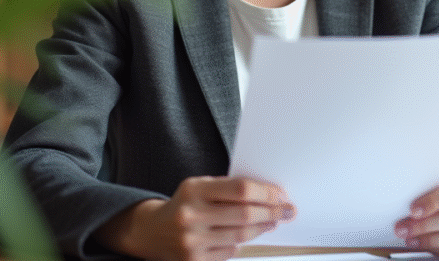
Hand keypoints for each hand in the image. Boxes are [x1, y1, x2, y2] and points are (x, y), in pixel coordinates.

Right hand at [95, 176, 295, 260]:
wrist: (152, 232)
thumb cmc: (185, 204)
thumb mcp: (199, 187)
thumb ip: (228, 188)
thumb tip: (268, 194)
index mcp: (193, 191)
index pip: (240, 190)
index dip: (265, 192)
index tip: (280, 194)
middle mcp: (191, 216)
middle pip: (244, 215)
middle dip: (271, 212)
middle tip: (287, 210)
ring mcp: (192, 241)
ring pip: (240, 236)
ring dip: (262, 228)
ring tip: (273, 221)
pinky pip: (230, 251)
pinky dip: (242, 242)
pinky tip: (248, 234)